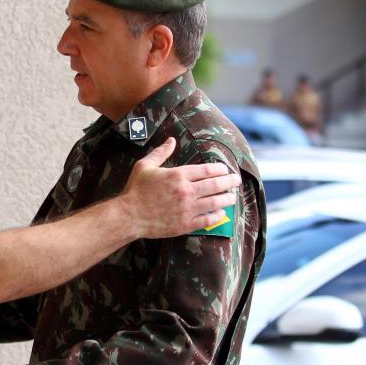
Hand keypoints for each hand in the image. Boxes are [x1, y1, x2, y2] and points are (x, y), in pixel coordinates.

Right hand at [120, 137, 240, 238]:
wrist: (129, 216)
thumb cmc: (135, 190)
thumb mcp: (145, 166)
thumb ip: (161, 152)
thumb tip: (171, 140)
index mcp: (178, 175)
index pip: (208, 170)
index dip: (220, 169)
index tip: (225, 169)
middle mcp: (186, 191)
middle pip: (216, 185)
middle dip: (230, 182)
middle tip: (236, 180)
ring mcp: (187, 209)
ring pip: (216, 202)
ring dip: (227, 199)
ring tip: (232, 197)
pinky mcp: (186, 224)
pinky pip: (207, 220)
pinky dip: (217, 216)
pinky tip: (221, 213)